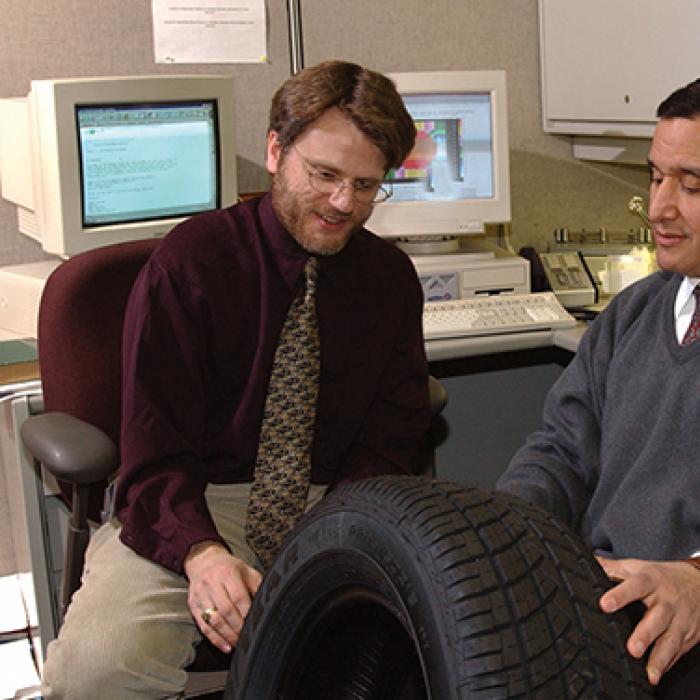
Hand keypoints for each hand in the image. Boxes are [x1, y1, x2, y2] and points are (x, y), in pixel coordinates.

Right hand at [184, 540, 262, 652]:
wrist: (204, 561)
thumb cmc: (229, 568)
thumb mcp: (246, 571)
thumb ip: (257, 585)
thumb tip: (268, 603)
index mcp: (228, 573)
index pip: (238, 596)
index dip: (246, 613)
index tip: (254, 624)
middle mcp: (212, 583)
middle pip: (225, 610)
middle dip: (237, 628)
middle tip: (247, 638)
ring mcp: (200, 595)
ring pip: (213, 620)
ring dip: (227, 636)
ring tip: (238, 643)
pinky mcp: (193, 605)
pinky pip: (203, 626)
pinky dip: (215, 638)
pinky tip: (225, 646)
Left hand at [597, 556, 699, 685]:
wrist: (699, 582)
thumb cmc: (661, 576)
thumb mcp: (637, 567)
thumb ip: (612, 568)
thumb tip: (587, 563)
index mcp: (651, 580)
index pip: (635, 586)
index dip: (620, 595)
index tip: (605, 604)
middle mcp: (668, 601)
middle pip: (657, 618)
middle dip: (645, 635)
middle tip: (633, 649)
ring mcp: (681, 620)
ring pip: (671, 640)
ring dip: (660, 658)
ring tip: (650, 674)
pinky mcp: (689, 636)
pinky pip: (678, 652)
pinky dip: (668, 664)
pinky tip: (656, 675)